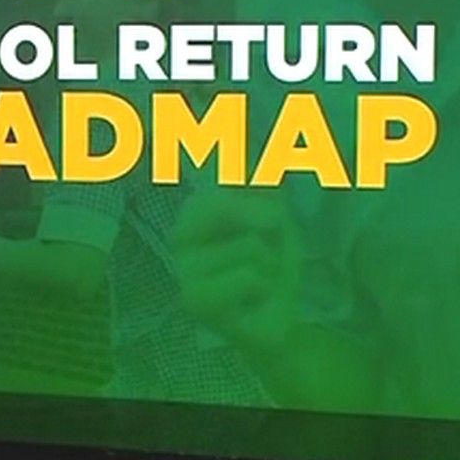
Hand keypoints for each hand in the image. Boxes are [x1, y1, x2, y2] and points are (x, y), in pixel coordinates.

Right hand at [170, 189, 302, 359]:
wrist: (279, 316)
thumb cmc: (272, 264)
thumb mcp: (274, 213)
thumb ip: (258, 180)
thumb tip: (238, 143)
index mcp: (195, 212)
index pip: (221, 176)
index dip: (255, 192)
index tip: (270, 217)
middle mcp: (179, 238)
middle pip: (226, 204)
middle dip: (266, 227)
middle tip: (267, 252)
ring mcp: (183, 270)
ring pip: (249, 246)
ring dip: (270, 265)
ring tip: (260, 282)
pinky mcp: (194, 300)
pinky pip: (248, 276)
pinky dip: (263, 288)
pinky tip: (252, 301)